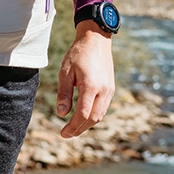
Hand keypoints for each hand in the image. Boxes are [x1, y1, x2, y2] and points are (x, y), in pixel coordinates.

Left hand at [56, 20, 114, 138]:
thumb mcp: (65, 71)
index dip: (72, 126)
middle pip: (93, 118)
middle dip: (79, 129)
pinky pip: (103, 108)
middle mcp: (103, 90)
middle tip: (66, 134)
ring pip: (100, 115)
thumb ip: (64, 93)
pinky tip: (82, 116)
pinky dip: (93, 115)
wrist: (96, 39)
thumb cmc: (78, 53)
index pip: (82, 114)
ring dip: (86, 124)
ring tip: (73, 128)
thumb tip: (62, 114)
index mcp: (91, 86)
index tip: (63, 133)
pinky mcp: (111, 88)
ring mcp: (109, 90)